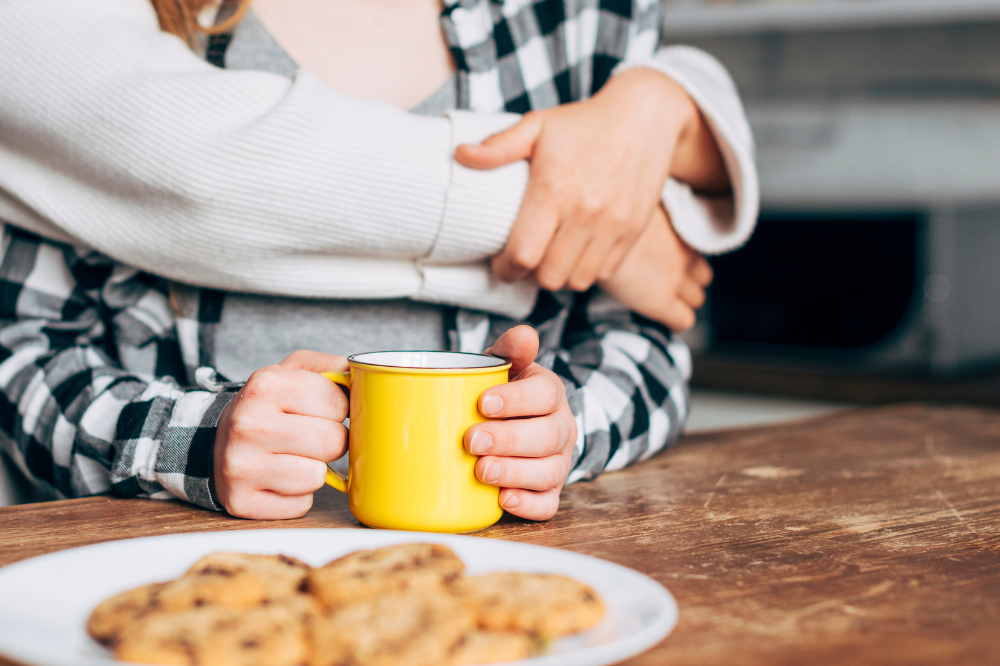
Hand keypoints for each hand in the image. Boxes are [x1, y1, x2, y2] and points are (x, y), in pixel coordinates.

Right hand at [214, 351, 349, 518]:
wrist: (217, 440)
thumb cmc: (268, 406)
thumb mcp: (293, 372)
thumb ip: (332, 368)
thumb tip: (364, 376)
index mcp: (265, 385)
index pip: (338, 403)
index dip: (338, 409)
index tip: (320, 411)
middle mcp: (248, 424)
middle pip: (332, 442)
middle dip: (331, 441)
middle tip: (310, 437)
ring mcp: (241, 466)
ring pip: (317, 476)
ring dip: (314, 470)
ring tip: (293, 457)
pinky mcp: (242, 501)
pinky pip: (300, 505)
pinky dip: (298, 496)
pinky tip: (279, 479)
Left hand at [456, 68, 726, 291]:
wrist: (644, 116)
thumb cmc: (583, 123)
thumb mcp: (537, 125)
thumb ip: (498, 147)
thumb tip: (460, 154)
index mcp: (554, 188)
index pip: (523, 254)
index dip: (505, 268)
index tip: (500, 263)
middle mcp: (586, 211)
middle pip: (549, 276)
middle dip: (529, 274)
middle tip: (523, 261)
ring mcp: (613, 224)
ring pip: (576, 281)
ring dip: (558, 276)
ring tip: (549, 259)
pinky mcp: (633, 231)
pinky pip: (604, 272)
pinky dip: (586, 271)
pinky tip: (575, 253)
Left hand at [464, 325, 576, 520]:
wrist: (505, 425)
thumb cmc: (498, 394)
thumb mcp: (503, 366)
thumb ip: (510, 350)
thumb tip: (525, 333)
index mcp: (550, 394)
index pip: (545, 394)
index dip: (517, 400)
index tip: (483, 402)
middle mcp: (561, 428)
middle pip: (547, 436)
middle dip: (509, 440)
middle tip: (472, 440)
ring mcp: (558, 463)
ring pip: (549, 472)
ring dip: (515, 473)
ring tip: (482, 471)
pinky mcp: (549, 492)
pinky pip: (548, 505)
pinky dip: (528, 505)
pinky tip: (504, 500)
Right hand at [599, 205, 712, 331]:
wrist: (593, 236)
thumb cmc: (605, 218)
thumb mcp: (631, 210)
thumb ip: (641, 219)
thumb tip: (633, 217)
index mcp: (676, 231)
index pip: (696, 253)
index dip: (685, 263)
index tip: (668, 265)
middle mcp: (682, 255)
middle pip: (703, 277)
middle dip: (688, 283)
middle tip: (664, 285)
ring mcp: (674, 279)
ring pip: (698, 298)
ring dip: (683, 302)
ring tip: (661, 302)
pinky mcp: (660, 301)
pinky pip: (684, 320)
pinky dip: (676, 322)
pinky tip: (663, 320)